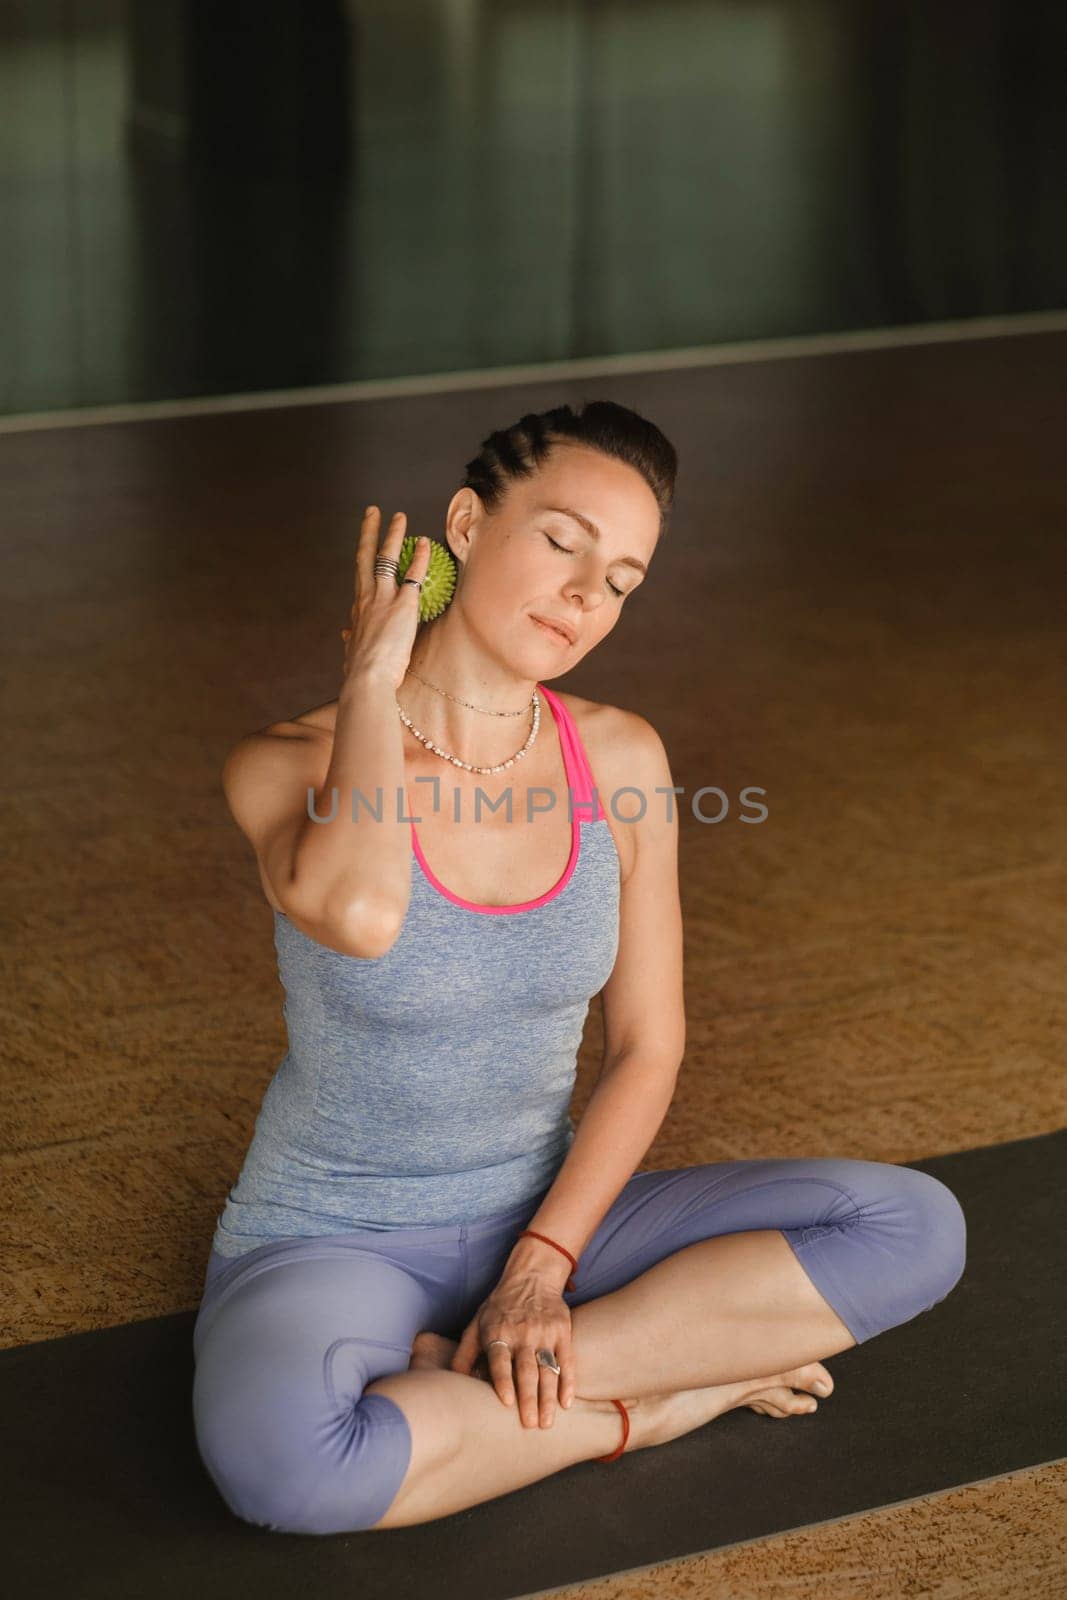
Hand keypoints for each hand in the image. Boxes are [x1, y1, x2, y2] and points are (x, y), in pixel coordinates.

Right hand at [339, 506, 431, 690]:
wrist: (367, 679)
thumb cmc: (361, 672)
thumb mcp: (351, 653)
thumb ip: (350, 641)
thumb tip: (345, 636)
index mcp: (357, 611)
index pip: (362, 581)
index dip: (367, 566)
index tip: (369, 553)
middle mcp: (366, 599)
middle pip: (365, 556)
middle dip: (369, 532)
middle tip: (373, 513)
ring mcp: (384, 599)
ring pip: (386, 558)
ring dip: (393, 535)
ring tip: (399, 517)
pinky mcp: (403, 605)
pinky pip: (412, 575)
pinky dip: (419, 558)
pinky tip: (424, 543)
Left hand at [449, 1269, 575, 1427]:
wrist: (532, 1276)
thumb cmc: (499, 1306)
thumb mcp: (476, 1323)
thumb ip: (464, 1354)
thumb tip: (453, 1383)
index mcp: (498, 1332)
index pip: (500, 1360)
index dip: (503, 1380)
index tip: (507, 1402)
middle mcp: (522, 1334)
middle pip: (526, 1370)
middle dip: (529, 1399)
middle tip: (530, 1425)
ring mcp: (544, 1333)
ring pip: (548, 1370)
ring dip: (548, 1398)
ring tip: (547, 1423)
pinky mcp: (562, 1332)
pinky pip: (567, 1360)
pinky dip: (568, 1382)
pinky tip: (567, 1403)